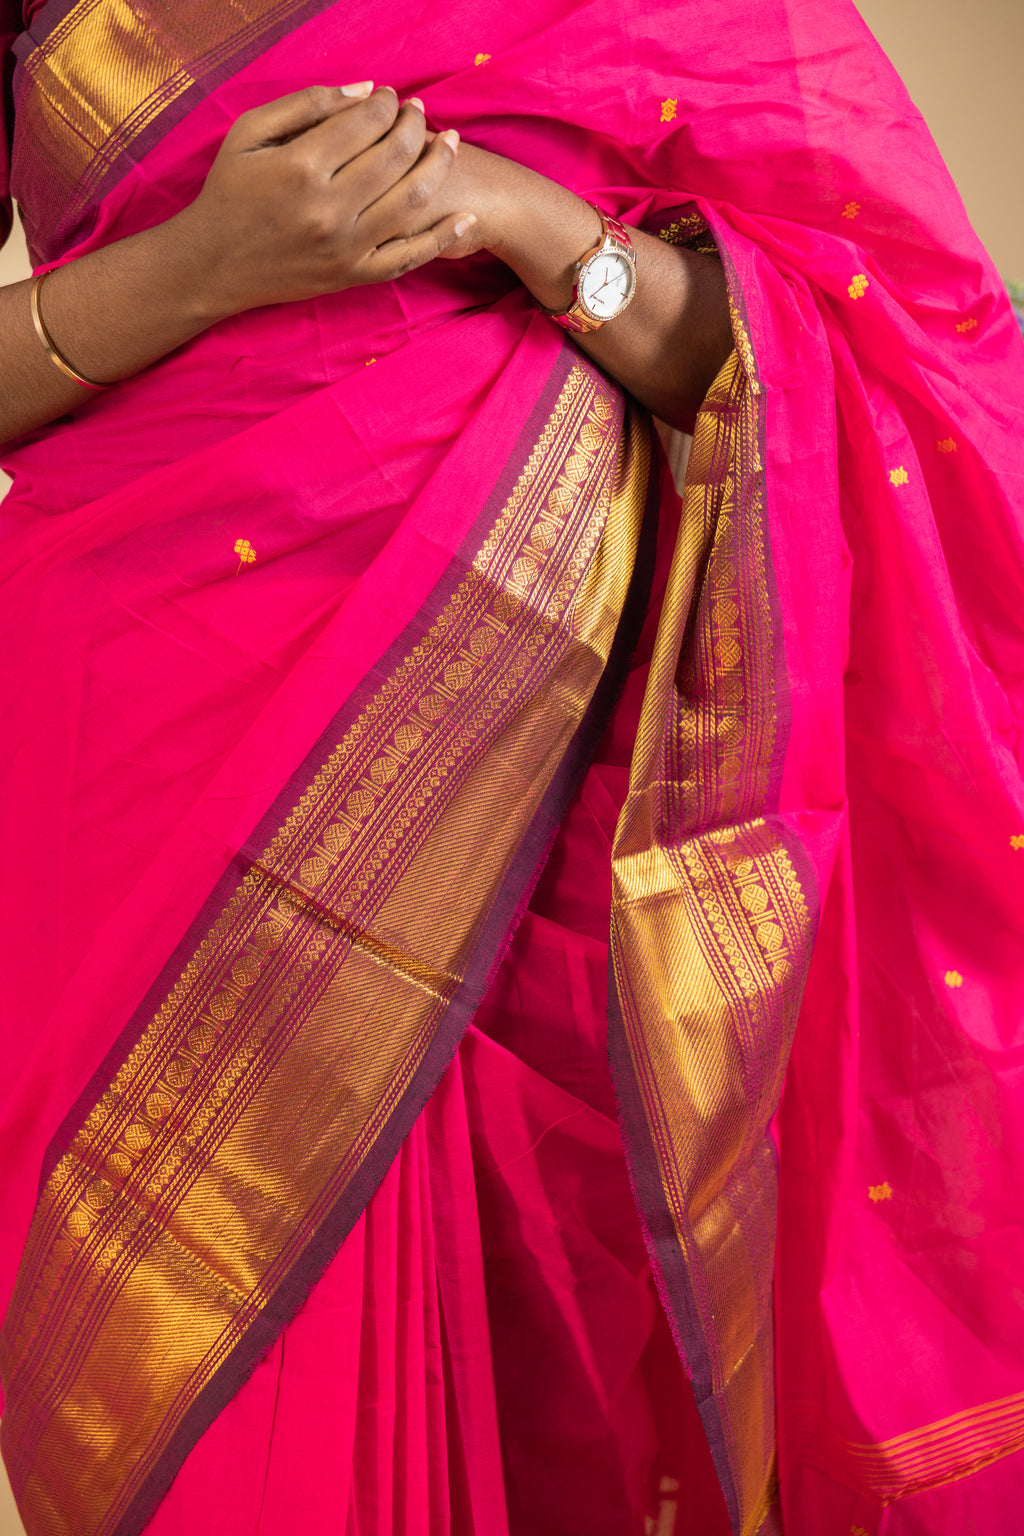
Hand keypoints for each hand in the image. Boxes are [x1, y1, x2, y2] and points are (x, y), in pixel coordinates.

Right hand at [169, 84, 475, 319]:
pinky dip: (443, 238)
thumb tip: (366, 90)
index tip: (391, 97)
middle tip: (420, 112)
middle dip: (416, 125)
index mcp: (302, 167)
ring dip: (438, 166)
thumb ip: (307, 105)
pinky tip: (466, 216)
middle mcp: (330, 209)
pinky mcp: (354, 276)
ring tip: (448, 142)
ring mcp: (347, 247)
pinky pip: (409, 257)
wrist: (213, 265)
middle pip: (396, 155)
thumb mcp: (250, 133)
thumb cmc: (229, 192)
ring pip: (412, 201)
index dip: (387, 103)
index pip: (366, 122)